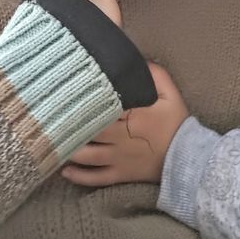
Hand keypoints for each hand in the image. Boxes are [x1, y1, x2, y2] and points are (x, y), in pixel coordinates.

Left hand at [61, 63, 188, 185]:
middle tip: (50, 116)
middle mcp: (121, 137)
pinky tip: (64, 170)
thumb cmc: (177, 122)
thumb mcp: (170, 93)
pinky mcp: (120, 174)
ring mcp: (118, 158)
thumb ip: (153, 74)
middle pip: (89, 130)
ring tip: (54, 142)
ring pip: (87, 156)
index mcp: (133, 114)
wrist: (188, 158)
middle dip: (70, 124)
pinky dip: (78, 176)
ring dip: (69, 149)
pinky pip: (95, 178)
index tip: (66, 93)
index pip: (103, 105)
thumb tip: (134, 60)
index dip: (83, 100)